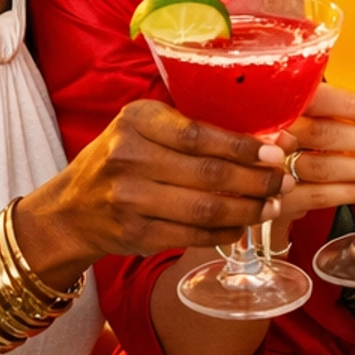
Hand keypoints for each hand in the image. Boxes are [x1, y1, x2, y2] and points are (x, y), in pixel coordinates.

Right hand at [18, 98, 291, 278]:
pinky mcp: (135, 234)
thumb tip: (264, 138)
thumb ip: (191, 127)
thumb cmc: (121, 158)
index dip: (243, 147)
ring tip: (270, 207)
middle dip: (255, 181)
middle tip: (283, 182)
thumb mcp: (144, 127)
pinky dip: (223, 233)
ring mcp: (130, 200)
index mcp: (136, 120)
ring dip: (247, 211)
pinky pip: (192, 234)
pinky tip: (242, 227)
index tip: (276, 152)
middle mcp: (129, 158)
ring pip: (204, 208)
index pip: (199, 134)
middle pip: (208, 174)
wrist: (71, 209)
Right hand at [277, 84, 354, 222]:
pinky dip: (350, 192)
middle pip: (321, 134)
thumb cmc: (304, 136)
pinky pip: (317, 196)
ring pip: (322, 167)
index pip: (316, 98)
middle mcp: (274, 130)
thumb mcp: (329, 115)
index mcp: (286, 100)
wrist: (266, 176)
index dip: (351, 105)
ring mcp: (273, 165)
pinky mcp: (278, 197)